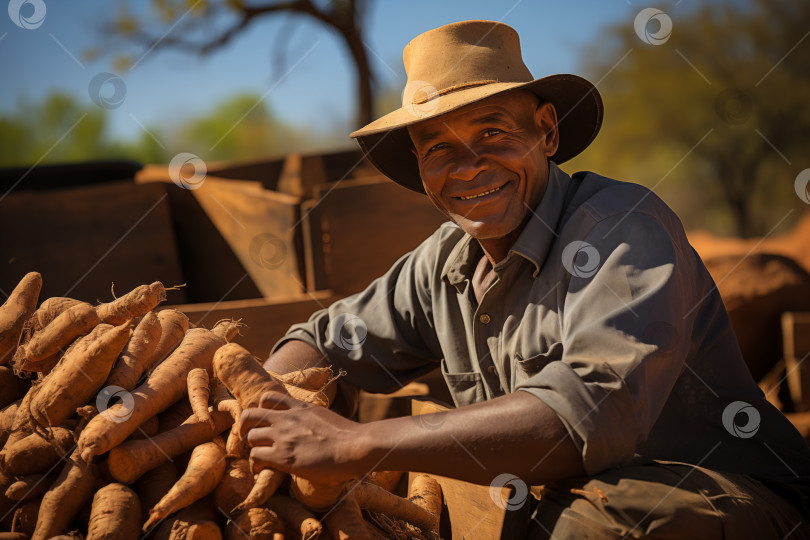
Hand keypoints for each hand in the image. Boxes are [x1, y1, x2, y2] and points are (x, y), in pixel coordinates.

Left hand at [239, 391, 368, 483]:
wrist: (355, 446)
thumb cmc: (348, 436)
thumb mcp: (326, 417)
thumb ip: (312, 418)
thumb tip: (312, 428)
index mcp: (299, 407)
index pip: (267, 398)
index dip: (260, 410)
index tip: (263, 421)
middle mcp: (287, 418)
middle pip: (249, 415)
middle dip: (244, 427)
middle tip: (249, 439)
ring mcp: (283, 436)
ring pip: (250, 437)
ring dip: (251, 448)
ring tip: (259, 458)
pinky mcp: (283, 457)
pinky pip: (255, 457)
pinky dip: (255, 465)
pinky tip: (261, 471)